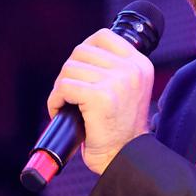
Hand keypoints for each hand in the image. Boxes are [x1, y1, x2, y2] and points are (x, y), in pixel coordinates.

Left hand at [45, 28, 152, 175]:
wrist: (124, 158)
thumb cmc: (120, 129)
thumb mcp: (126, 90)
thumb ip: (112, 69)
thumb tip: (80, 55)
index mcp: (140, 64)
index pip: (103, 36)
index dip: (84, 51)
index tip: (80, 72)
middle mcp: (132, 69)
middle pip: (81, 51)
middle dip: (69, 73)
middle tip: (70, 94)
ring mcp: (117, 82)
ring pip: (69, 69)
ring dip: (61, 88)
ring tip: (67, 105)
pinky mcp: (100, 97)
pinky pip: (64, 87)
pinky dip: (55, 101)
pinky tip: (61, 112)